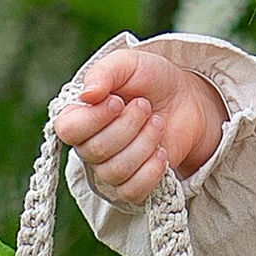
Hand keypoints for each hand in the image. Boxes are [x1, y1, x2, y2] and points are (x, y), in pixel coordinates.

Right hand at [51, 43, 226, 203]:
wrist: (187, 99)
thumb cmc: (151, 80)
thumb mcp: (129, 64)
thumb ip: (105, 72)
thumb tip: (87, 94)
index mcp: (79, 116)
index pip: (68, 130)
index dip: (94, 118)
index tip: (119, 101)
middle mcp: (88, 146)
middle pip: (95, 151)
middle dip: (128, 126)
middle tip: (145, 106)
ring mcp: (109, 170)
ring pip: (115, 171)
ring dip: (144, 143)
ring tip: (157, 123)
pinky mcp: (132, 187)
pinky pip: (132, 192)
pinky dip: (151, 171)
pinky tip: (162, 152)